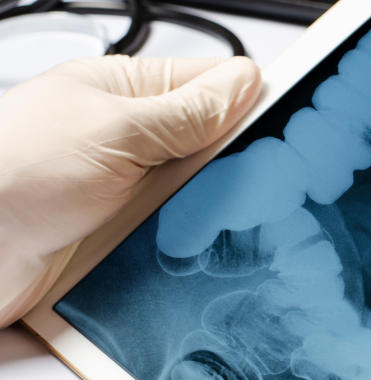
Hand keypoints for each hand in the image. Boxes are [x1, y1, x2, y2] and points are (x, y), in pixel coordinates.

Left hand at [0, 55, 260, 326]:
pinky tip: (195, 252)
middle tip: (257, 185)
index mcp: (128, 93)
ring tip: (213, 221)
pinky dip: (190, 247)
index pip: (214, 85)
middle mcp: (132, 139)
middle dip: (236, 168)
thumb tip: (245, 83)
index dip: (254, 104)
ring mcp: (131, 189)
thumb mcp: (115, 131)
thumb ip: (186, 112)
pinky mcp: (127, 235)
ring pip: (203, 198)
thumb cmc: (9, 175)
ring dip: (210, 213)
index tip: (291, 129)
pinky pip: (180, 238)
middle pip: (216, 148)